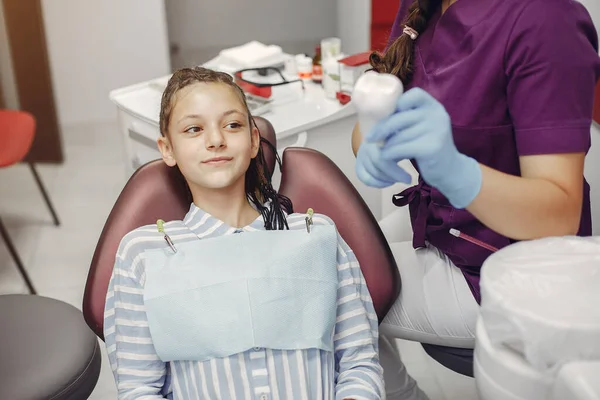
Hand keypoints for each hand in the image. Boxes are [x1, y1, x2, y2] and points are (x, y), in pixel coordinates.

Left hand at [366, 88, 481, 208]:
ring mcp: (436, 130)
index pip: (412, 94)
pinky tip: (391, 161)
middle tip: (370, 139)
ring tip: (386, 153)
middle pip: (397, 118)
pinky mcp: (431, 148)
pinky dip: (389, 157)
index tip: (386, 118)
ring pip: (395, 137)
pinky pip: (398, 150)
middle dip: (380, 130)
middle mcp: (437, 114)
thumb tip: (375, 117)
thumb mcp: (421, 127)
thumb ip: (406, 118)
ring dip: (385, 147)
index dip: (395, 105)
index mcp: (433, 106)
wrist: (450, 170)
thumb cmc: (428, 147)